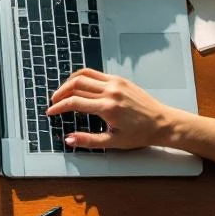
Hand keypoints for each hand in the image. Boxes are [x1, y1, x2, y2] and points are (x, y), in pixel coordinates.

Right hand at [47, 68, 172, 149]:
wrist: (164, 123)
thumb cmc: (141, 134)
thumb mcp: (114, 142)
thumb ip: (88, 140)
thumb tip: (69, 139)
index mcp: (108, 108)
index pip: (74, 102)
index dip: (59, 107)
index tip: (51, 112)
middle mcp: (110, 92)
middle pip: (76, 85)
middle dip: (60, 93)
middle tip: (54, 102)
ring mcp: (115, 83)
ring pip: (83, 75)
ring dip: (69, 82)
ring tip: (63, 92)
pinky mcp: (119, 79)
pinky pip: (95, 73)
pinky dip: (82, 77)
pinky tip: (78, 85)